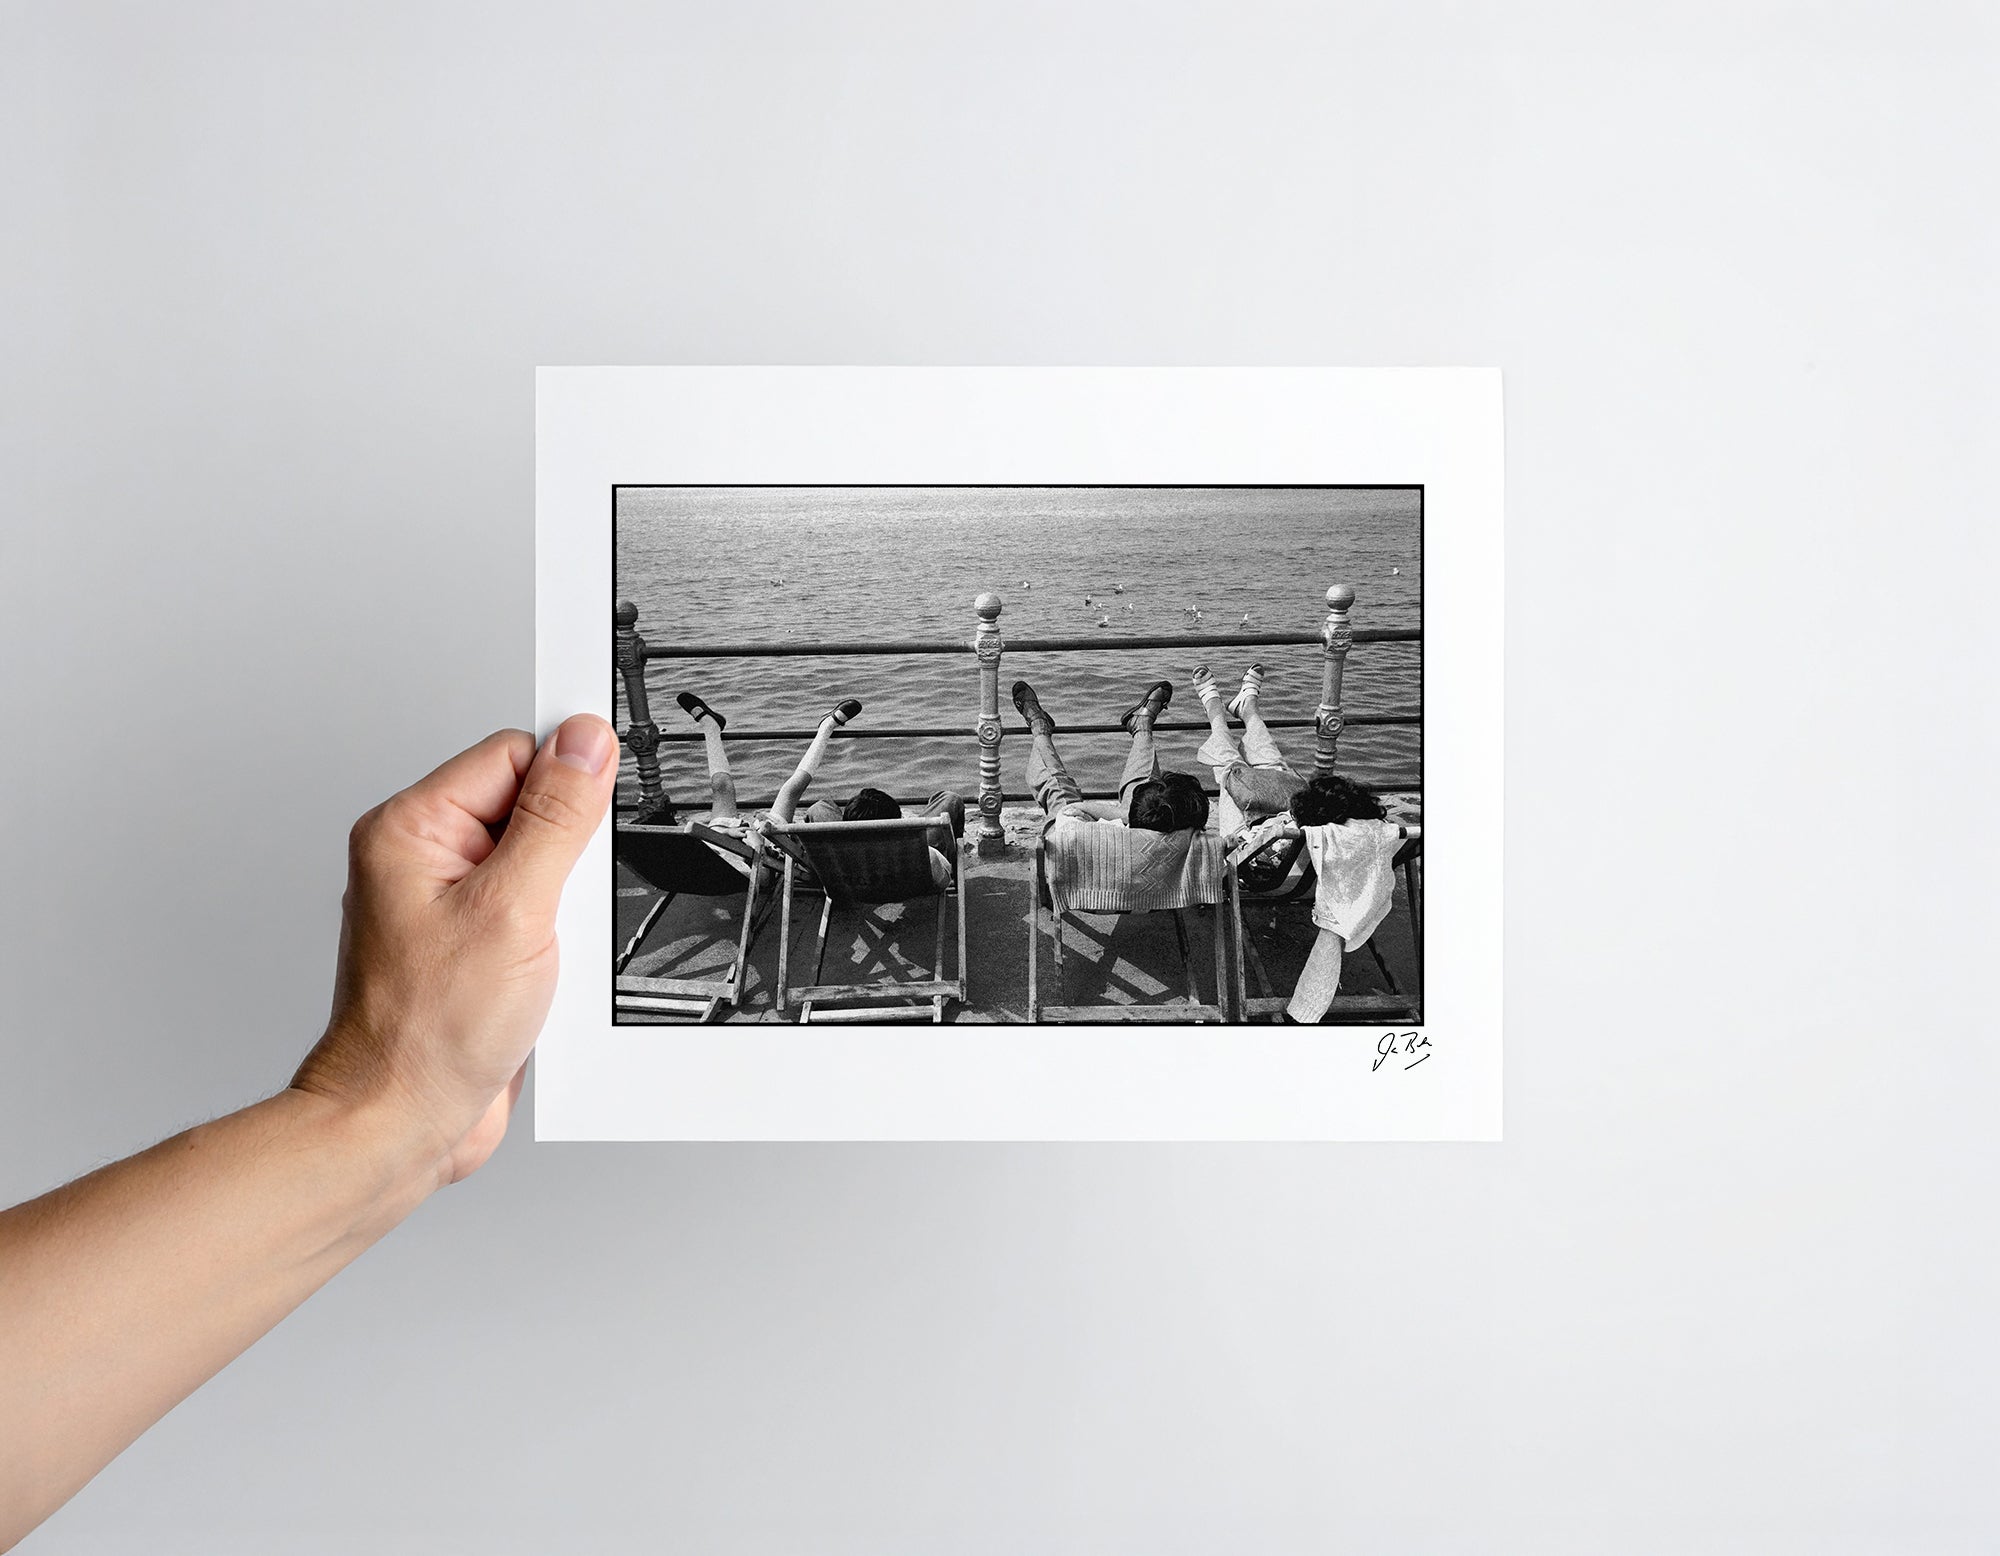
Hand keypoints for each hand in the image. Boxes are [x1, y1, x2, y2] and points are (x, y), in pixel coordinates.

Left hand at [290, 716, 616, 1184]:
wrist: (403, 1124)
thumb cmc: (427, 1031)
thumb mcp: (513, 908)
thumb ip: (556, 819)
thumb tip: (586, 743)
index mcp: (413, 829)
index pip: (513, 755)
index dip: (564, 782)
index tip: (597, 817)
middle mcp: (424, 860)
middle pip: (531, 808)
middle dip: (567, 854)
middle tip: (556, 906)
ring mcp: (449, 906)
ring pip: (542, 867)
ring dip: (564, 906)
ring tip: (541, 952)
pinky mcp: (474, 948)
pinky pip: (538, 915)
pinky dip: (559, 941)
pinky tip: (545, 976)